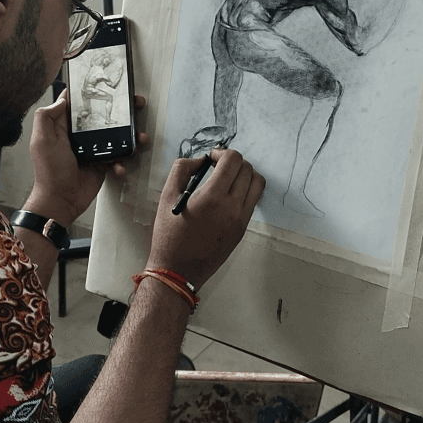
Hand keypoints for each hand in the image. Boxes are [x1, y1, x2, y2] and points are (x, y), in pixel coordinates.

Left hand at [26, 88, 150, 226]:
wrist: (61, 201)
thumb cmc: (49, 172)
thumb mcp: (42, 141)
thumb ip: (46, 117)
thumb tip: (62, 99)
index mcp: (65, 126)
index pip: (79, 103)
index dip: (92, 91)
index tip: (108, 84)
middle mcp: (81, 135)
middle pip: (105, 116)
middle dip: (123, 110)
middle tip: (136, 105)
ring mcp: (94, 149)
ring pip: (117, 135)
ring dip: (132, 136)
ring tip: (141, 138)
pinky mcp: (103, 163)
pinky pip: (119, 157)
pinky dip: (123, 162)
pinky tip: (120, 166)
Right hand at [145, 148, 265, 290]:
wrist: (178, 270)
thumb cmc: (169, 236)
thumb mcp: (166, 196)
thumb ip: (182, 169)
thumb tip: (200, 159)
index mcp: (213, 197)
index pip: (233, 160)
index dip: (222, 152)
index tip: (211, 157)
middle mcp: (232, 207)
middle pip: (247, 169)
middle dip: (233, 161)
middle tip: (217, 165)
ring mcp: (240, 220)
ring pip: (257, 184)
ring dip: (244, 174)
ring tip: (227, 178)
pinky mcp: (242, 229)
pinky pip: (252, 201)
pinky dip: (245, 191)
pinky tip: (228, 194)